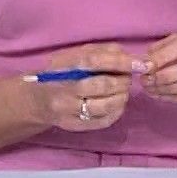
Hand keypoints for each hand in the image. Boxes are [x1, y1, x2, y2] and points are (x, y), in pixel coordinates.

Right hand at [28, 42, 146, 131]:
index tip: (141, 64)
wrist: (35, 100)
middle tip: (127, 78)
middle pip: (103, 85)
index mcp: (64, 66)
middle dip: (122, 81)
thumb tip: (130, 57)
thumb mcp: (74, 54)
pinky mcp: (74, 126)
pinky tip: (117, 103)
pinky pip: (103, 121)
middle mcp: (65, 90)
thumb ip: (102, 51)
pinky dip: (117, 111)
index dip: (121, 62)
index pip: (95, 61)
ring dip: (121, 97)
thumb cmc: (59, 72)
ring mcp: (68, 111)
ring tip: (122, 91)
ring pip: (105, 106)